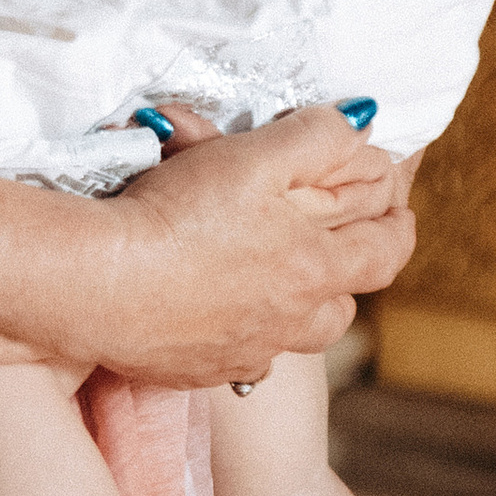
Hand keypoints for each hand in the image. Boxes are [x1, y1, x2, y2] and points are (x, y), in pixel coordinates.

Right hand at [103, 106, 415, 391]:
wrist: (97, 285)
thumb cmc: (177, 216)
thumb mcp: (256, 156)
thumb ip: (317, 138)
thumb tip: (363, 126)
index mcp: (315, 268)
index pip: (386, 251)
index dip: (398, 223)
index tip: (398, 208)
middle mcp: (289, 320)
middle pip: (345, 303)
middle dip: (351, 269)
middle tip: (343, 242)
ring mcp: (243, 351)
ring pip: (296, 335)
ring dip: (302, 306)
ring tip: (287, 279)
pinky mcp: (197, 369)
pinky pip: (240, 356)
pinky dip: (243, 330)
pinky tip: (219, 306)